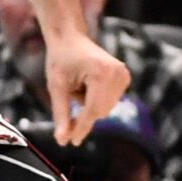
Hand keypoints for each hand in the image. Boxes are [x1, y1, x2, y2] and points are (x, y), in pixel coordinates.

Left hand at [43, 26, 130, 142]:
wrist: (70, 38)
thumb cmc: (60, 59)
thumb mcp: (56, 87)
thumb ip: (61, 114)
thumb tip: (62, 140)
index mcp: (101, 72)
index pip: (93, 109)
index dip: (81, 127)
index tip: (72, 142)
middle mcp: (117, 73)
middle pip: (100, 111)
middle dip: (83, 116)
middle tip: (66, 115)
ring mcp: (124, 74)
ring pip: (105, 109)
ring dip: (89, 106)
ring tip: (77, 85)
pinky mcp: (125, 77)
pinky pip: (109, 102)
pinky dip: (96, 100)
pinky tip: (87, 85)